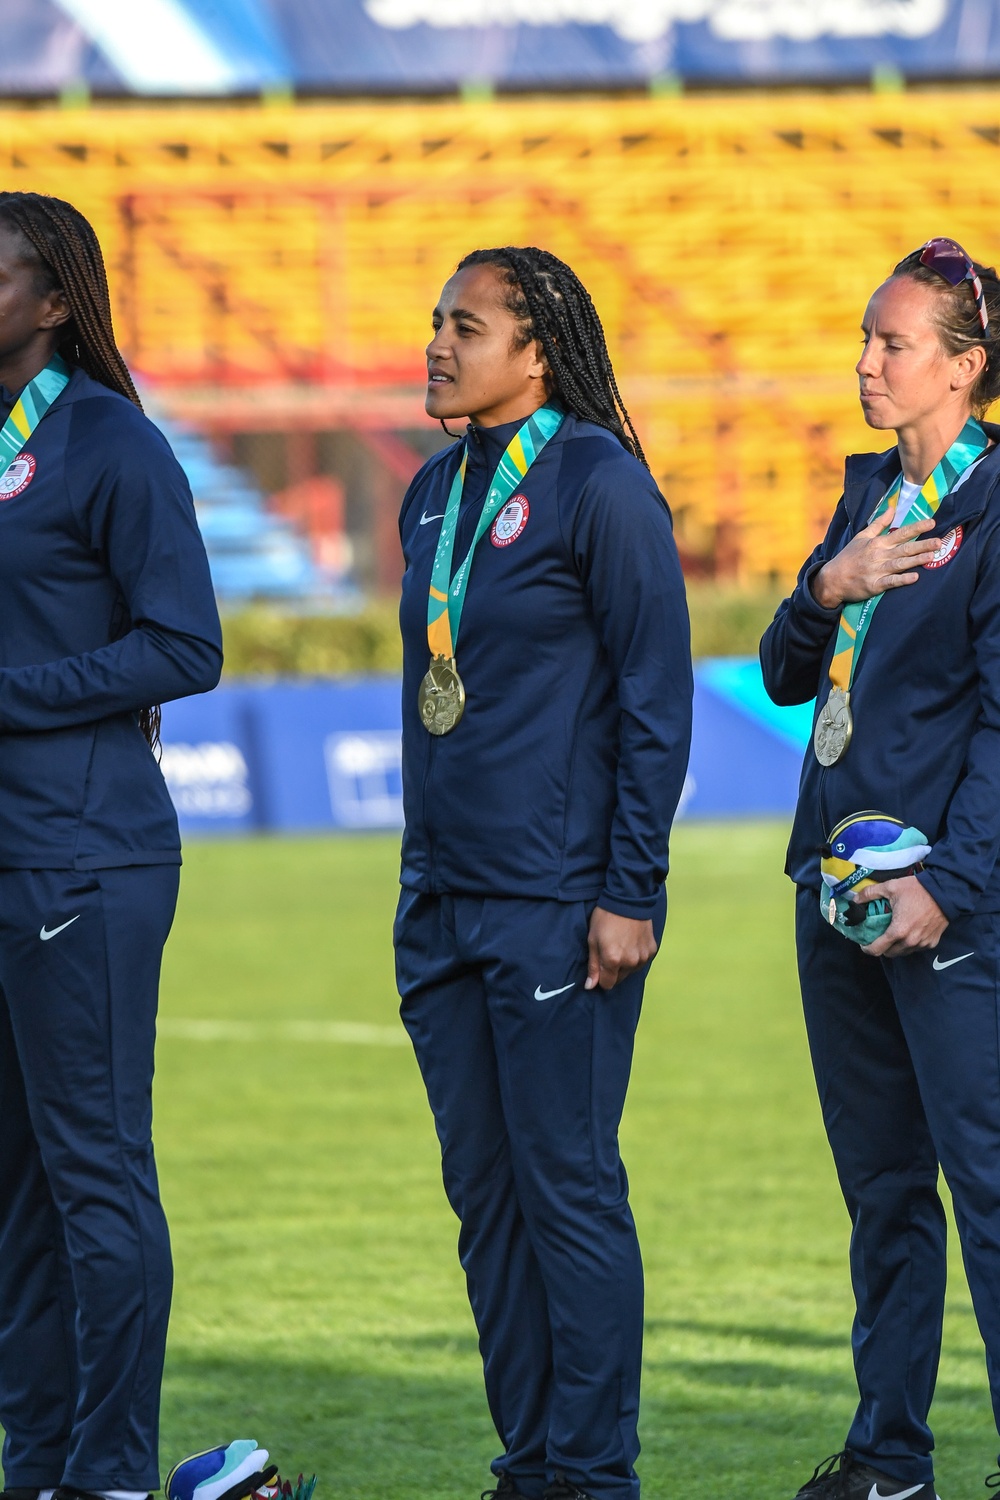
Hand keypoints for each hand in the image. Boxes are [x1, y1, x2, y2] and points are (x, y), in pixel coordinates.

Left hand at [586, 907, 657, 990]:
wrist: (628, 899)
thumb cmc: (606, 918)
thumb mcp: (593, 940)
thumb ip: (593, 966)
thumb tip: (590, 986)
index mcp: (613, 960)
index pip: (607, 984)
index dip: (601, 977)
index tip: (600, 965)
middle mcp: (630, 962)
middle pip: (619, 979)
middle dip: (613, 970)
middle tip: (610, 950)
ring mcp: (643, 957)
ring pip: (631, 971)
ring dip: (626, 963)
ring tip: (621, 944)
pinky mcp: (652, 950)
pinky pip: (642, 961)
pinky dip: (636, 955)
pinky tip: (631, 941)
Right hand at [812, 508, 940, 608]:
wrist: (832, 579)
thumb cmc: (849, 557)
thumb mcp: (861, 536)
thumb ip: (879, 523)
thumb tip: (892, 508)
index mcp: (878, 543)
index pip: (901, 533)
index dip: (917, 528)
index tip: (932, 522)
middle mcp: (879, 555)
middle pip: (905, 548)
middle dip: (923, 544)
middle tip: (939, 541)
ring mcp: (877, 571)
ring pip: (900, 564)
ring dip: (916, 560)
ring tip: (932, 556)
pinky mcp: (874, 585)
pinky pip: (891, 582)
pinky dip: (902, 580)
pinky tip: (914, 577)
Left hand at [857, 876, 948, 958]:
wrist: (945, 892)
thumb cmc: (917, 890)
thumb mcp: (890, 887)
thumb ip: (870, 894)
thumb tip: (855, 900)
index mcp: (898, 931)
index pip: (876, 950)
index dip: (867, 949)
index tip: (864, 944)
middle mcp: (910, 942)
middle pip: (889, 954)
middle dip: (881, 947)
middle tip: (879, 936)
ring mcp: (922, 944)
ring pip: (903, 952)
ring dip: (896, 947)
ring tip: (893, 934)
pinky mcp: (932, 943)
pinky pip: (916, 948)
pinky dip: (910, 944)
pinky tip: (909, 932)